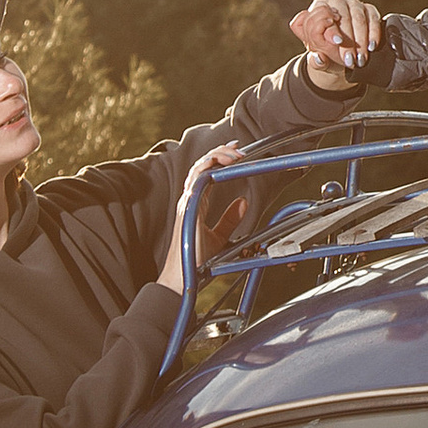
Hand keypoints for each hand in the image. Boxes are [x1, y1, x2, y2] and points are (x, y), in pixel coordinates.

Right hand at [159, 142, 248, 297]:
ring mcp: (186, 203)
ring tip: (234, 153)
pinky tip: (218, 162)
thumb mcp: (220, 237)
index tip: (236, 151)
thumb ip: (229, 219)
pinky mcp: (187, 209)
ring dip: (216, 156)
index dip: (220, 159)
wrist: (184, 279)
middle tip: (240, 148)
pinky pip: (195, 182)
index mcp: (196, 203)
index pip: (207, 173)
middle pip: (202, 166)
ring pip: (198, 168)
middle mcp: (189, 199)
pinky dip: (206, 168)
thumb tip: (243, 202)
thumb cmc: (197, 262)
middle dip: (221, 152)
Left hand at [292, 0, 383, 88]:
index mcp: (315, 10)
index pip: (322, 15)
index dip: (330, 29)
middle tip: (351, 59)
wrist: (343, 53)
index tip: (338, 42)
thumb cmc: (328, 53)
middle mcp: (334, 2)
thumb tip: (318, 58)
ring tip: (361, 58)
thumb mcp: (319, 60)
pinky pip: (373, 19)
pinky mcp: (368, 9)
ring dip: (361, 40)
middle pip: (343, 16)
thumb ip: (316, 61)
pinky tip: (372, 46)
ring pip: (358, 18)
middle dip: (349, 40)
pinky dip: (374, 34)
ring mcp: (353, 4)